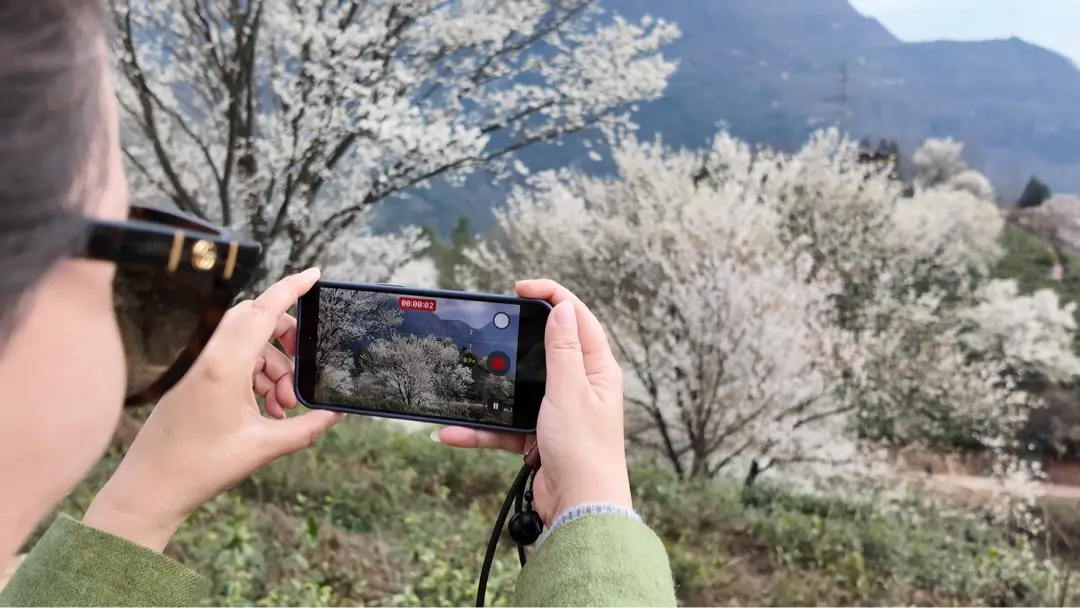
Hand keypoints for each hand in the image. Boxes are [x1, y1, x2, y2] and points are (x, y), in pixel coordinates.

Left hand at [82, 268, 343, 551]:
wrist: (150, 489)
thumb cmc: (200, 467)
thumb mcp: (265, 447)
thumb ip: (308, 427)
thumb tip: (337, 414)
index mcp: (225, 365)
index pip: (264, 310)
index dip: (291, 288)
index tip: (315, 275)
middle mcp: (209, 356)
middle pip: (257, 321)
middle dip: (287, 339)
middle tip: (303, 366)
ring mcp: (197, 365)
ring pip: (248, 344)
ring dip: (273, 367)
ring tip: (284, 406)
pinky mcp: (192, 377)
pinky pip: (233, 360)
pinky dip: (255, 377)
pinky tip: (267, 410)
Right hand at [434, 279, 631, 523]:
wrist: (580, 508)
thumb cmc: (584, 451)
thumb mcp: (570, 391)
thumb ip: (563, 350)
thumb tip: (563, 309)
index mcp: (597, 369)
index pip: (577, 319)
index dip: (552, 296)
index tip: (522, 288)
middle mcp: (579, 386)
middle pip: (544, 350)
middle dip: (514, 340)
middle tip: (490, 326)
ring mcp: (557, 412)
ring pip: (517, 390)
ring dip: (489, 392)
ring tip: (464, 380)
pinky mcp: (538, 437)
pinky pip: (503, 427)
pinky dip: (480, 430)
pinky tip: (452, 432)